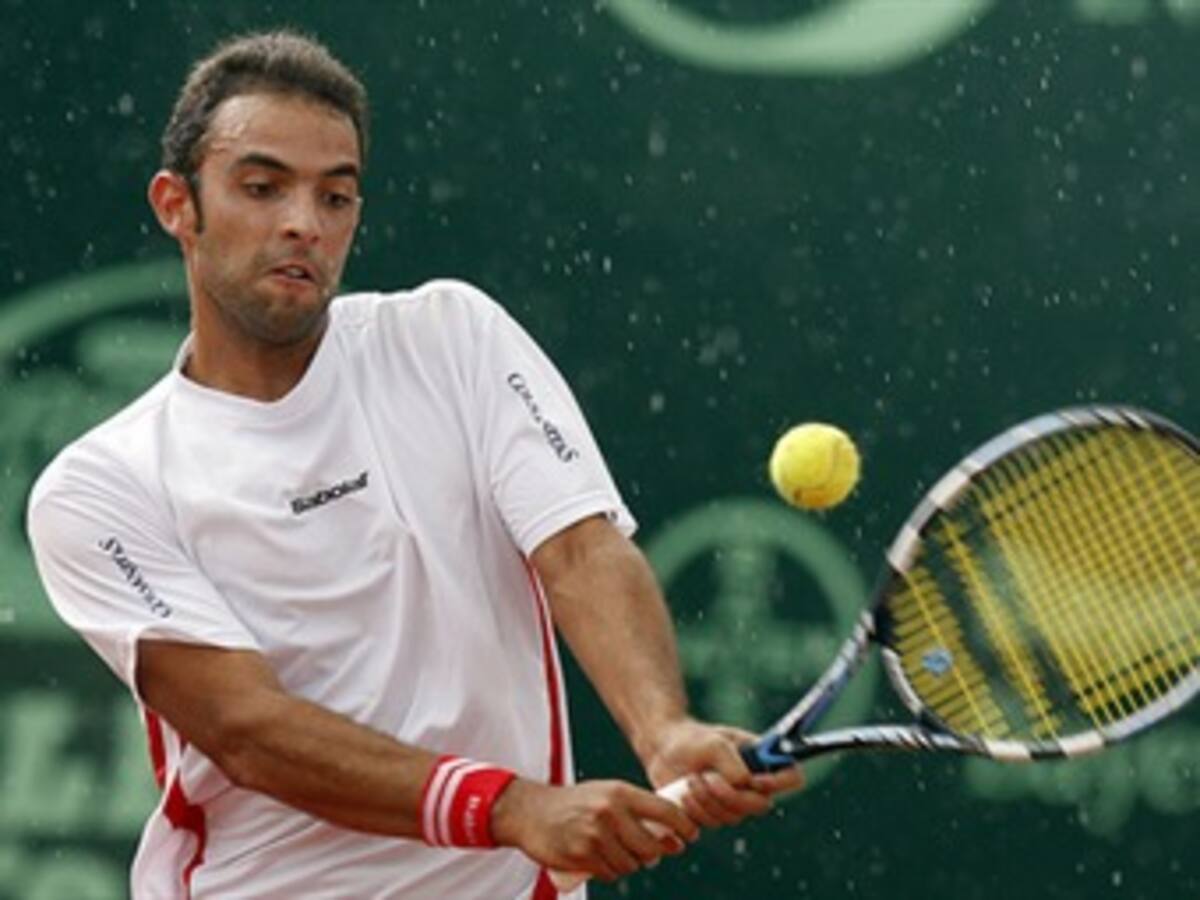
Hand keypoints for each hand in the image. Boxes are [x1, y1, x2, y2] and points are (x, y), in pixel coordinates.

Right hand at [490, 778, 698, 881]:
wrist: (531, 811)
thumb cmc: (576, 803)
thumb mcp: (606, 793)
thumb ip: (634, 808)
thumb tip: (669, 832)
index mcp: (620, 793)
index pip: (665, 811)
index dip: (684, 826)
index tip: (690, 835)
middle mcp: (610, 812)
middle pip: (652, 846)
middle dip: (656, 854)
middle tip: (652, 853)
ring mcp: (596, 835)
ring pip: (632, 863)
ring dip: (632, 865)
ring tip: (623, 855)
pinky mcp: (582, 855)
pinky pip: (611, 873)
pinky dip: (612, 872)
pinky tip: (605, 862)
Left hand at [640, 719, 803, 827]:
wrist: (665, 748)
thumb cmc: (693, 739)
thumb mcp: (714, 743)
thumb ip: (731, 761)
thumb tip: (745, 783)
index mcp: (762, 760)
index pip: (791, 776)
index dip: (779, 783)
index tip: (754, 780)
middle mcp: (753, 785)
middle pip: (760, 805)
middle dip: (732, 795)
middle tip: (708, 778)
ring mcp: (734, 802)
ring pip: (733, 816)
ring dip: (709, 800)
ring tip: (692, 779)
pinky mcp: (713, 814)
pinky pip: (712, 823)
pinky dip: (697, 810)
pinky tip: (685, 793)